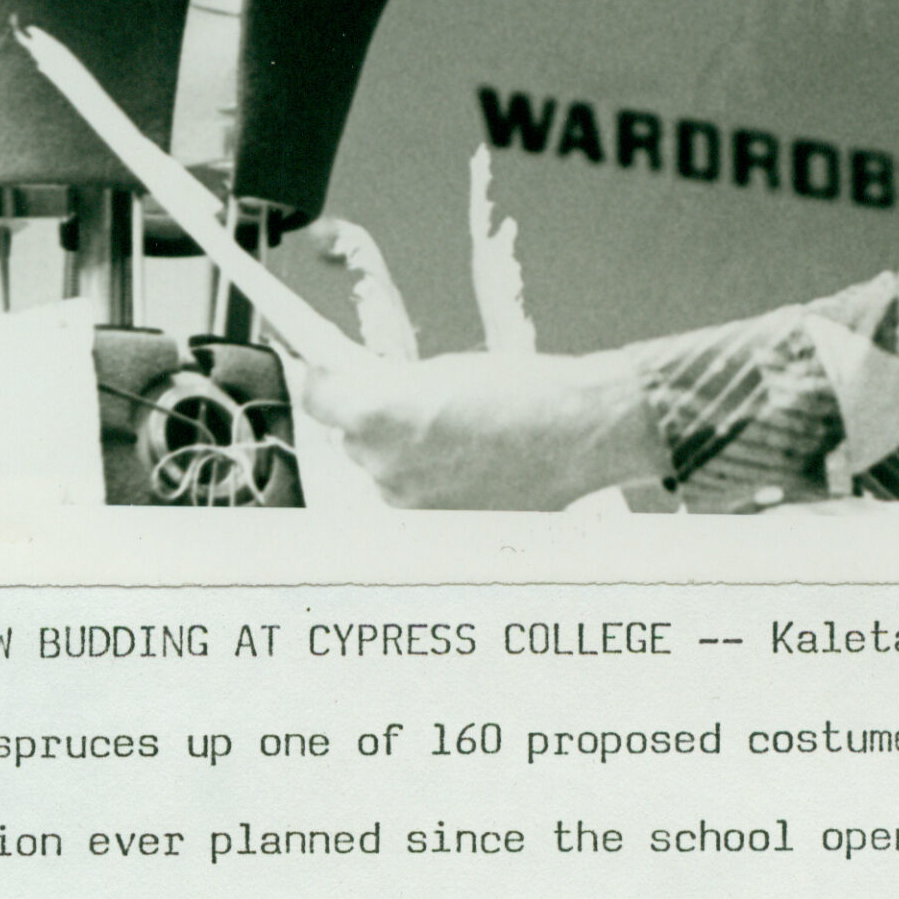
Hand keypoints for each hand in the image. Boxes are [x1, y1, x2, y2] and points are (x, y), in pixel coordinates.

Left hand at [285, 347, 668, 510]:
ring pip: (384, 471)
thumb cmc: (521, 391)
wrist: (580, 432)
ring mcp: (408, 502)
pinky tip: (466, 462)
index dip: (325, 381)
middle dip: (371, 420)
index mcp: (376, 412)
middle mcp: (382, 464)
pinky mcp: (435, 526)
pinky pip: (415, 498)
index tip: (331, 371)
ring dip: (402, 453)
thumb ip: (391, 384)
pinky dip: (431, 481)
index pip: (319, 398)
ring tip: (450, 435)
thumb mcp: (442, 372)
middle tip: (406, 402)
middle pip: (351, 438)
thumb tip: (363, 387)